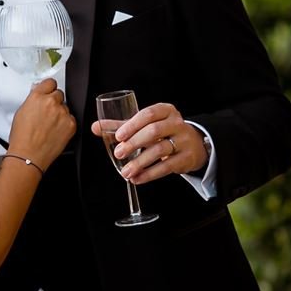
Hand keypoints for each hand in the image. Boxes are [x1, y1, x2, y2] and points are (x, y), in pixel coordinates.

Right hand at [8, 78, 76, 172]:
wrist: (28, 156)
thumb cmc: (22, 138)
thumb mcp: (21, 113)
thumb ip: (32, 100)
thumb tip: (38, 95)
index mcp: (37, 97)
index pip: (50, 82)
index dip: (49, 88)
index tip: (49, 92)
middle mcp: (51, 102)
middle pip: (59, 94)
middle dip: (54, 102)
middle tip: (48, 114)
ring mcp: (62, 113)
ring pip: (66, 107)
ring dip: (60, 114)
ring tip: (49, 126)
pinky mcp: (71, 124)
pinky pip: (71, 119)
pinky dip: (66, 124)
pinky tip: (55, 132)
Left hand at [91, 103, 209, 184]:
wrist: (194, 145)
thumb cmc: (164, 133)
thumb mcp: (146, 126)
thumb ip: (121, 127)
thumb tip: (96, 127)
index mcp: (166, 111)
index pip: (148, 114)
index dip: (133, 125)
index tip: (119, 136)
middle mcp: (176, 124)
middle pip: (154, 131)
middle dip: (134, 143)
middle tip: (119, 153)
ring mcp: (183, 141)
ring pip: (160, 150)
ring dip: (140, 162)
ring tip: (126, 172)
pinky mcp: (186, 158)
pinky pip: (167, 167)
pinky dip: (150, 174)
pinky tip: (137, 178)